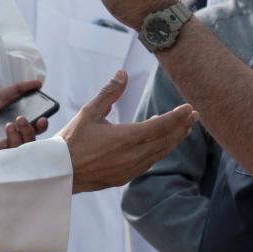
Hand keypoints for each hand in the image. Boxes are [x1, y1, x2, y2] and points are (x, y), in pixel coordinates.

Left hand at [0, 79, 47, 150]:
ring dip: (18, 138)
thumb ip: (17, 90)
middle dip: (29, 130)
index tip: (42, 119)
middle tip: (20, 120)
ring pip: (20, 151)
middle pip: (30, 141)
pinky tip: (0, 142)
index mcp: (15, 125)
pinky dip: (6, 150)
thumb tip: (38, 83)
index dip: (41, 126)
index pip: (35, 129)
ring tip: (7, 127)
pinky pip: (5, 160)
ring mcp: (2, 151)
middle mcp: (11, 139)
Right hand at [57, 70, 197, 192]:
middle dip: (181, 127)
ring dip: (173, 140)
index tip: (189, 108)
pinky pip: (149, 163)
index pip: (160, 126)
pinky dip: (159, 151)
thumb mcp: (89, 112)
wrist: (59, 172)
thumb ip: (109, 92)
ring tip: (183, 128)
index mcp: (126, 138)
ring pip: (159, 153)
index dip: (177, 117)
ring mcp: (130, 169)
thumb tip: (123, 73)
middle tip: (193, 115)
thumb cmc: (72, 140)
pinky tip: (161, 144)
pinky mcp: (125, 178)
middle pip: (165, 141)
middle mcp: (132, 156)